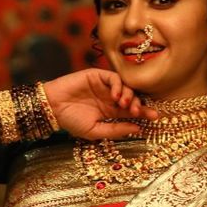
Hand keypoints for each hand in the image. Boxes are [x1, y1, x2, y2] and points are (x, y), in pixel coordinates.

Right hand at [42, 69, 157, 140]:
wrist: (52, 108)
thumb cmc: (71, 121)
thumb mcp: (95, 131)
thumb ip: (116, 129)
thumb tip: (138, 129)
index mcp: (111, 112)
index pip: (132, 112)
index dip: (144, 114)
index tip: (154, 118)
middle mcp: (110, 98)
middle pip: (133, 98)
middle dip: (140, 105)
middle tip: (141, 112)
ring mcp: (105, 86)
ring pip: (127, 87)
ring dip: (130, 96)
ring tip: (125, 104)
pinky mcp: (97, 76)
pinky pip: (115, 77)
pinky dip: (120, 85)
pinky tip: (117, 96)